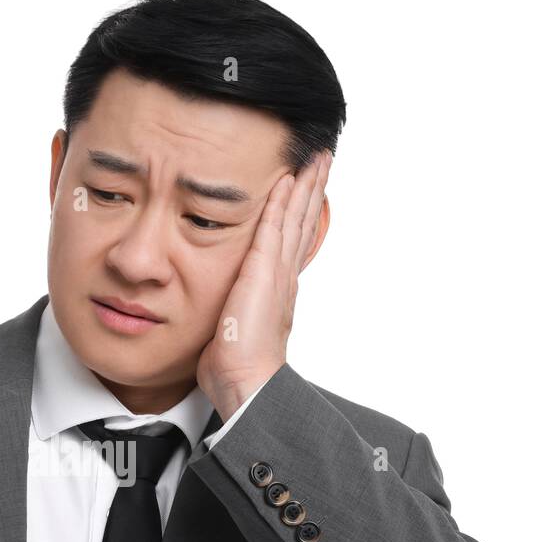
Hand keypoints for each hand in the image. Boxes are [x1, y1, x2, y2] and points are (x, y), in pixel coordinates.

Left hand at [196, 150, 331, 418]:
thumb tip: (219, 312)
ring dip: (306, 187)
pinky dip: (282, 202)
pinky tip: (287, 179)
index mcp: (276, 290)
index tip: (305, 189)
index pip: (290, 241)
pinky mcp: (265, 273)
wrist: (246, 381)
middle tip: (322, 161)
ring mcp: (277, 274)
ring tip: (316, 159)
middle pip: (302, 223)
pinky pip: (275, 228)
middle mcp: (283, 278)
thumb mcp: (231, 329)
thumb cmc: (235, 367)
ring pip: (296, 219)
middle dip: (312, 191)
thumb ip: (230, 311)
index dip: (299, 214)